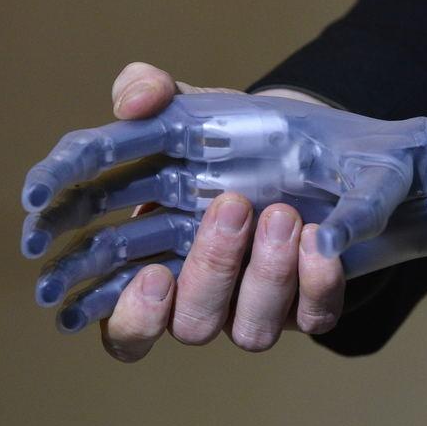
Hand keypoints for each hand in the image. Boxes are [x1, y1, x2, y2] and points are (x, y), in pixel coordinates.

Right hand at [38, 62, 345, 359]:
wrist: (327, 147)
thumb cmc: (248, 135)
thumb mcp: (197, 106)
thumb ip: (153, 93)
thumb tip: (132, 100)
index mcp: (162, 245)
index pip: (115, 288)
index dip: (99, 292)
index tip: (119, 265)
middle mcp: (206, 282)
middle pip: (185, 318)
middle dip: (207, 269)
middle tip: (232, 206)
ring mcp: (257, 297)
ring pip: (248, 332)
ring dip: (263, 276)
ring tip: (283, 214)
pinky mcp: (308, 303)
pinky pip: (312, 318)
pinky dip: (316, 283)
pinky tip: (320, 241)